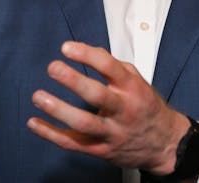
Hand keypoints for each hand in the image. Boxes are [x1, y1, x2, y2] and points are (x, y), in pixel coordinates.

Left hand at [26, 41, 189, 174]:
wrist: (164, 144)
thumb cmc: (146, 107)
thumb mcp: (137, 80)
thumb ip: (113, 65)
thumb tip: (89, 49)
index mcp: (132, 89)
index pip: (110, 67)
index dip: (87, 55)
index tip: (67, 48)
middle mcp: (123, 110)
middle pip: (97, 95)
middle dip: (73, 81)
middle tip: (53, 67)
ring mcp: (112, 132)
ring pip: (83, 123)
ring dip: (58, 110)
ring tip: (38, 96)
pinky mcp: (101, 150)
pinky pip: (73, 143)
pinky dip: (51, 134)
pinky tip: (35, 122)